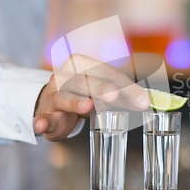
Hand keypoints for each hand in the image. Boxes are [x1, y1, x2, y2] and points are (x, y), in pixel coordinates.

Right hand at [33, 54, 150, 141]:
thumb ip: (124, 96)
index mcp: (82, 64)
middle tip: (114, 96)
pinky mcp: (44, 115)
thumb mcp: (103, 92)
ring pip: (63, 98)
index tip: (142, 100)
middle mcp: (65, 76)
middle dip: (101, 89)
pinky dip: (42, 122)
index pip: (107, 72)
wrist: (50, 105)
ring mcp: (53, 96)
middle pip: (86, 82)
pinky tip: (43, 125)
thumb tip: (148, 101)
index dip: (126, 86)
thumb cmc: (82, 95)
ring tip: (87, 106)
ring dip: (75, 102)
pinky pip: (42, 118)